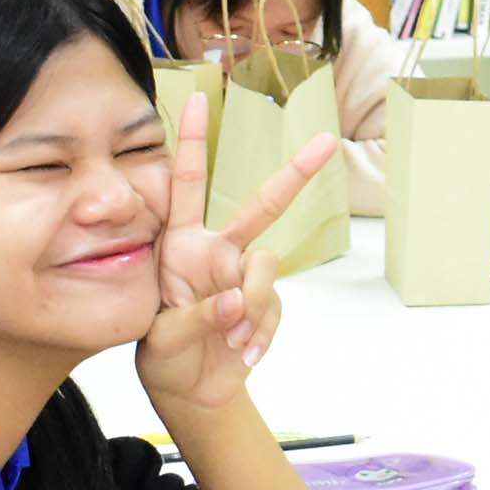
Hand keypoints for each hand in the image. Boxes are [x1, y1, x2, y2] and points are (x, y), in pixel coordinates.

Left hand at [137, 89, 327, 416]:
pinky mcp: (266, 305)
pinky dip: (259, 335)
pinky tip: (243, 355)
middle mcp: (217, 252)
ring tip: (230, 340)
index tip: (196, 98)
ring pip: (266, 270)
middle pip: (260, 206)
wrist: (190, 391)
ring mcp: (245, 277)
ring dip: (251, 307)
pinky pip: (272, 309)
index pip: (185, 185)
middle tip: (325, 143)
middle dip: (294, 174)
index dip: (190, 141)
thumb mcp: (163, 335)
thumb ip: (198, 314)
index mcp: (180, 245)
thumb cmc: (164, 353)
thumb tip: (237, 299)